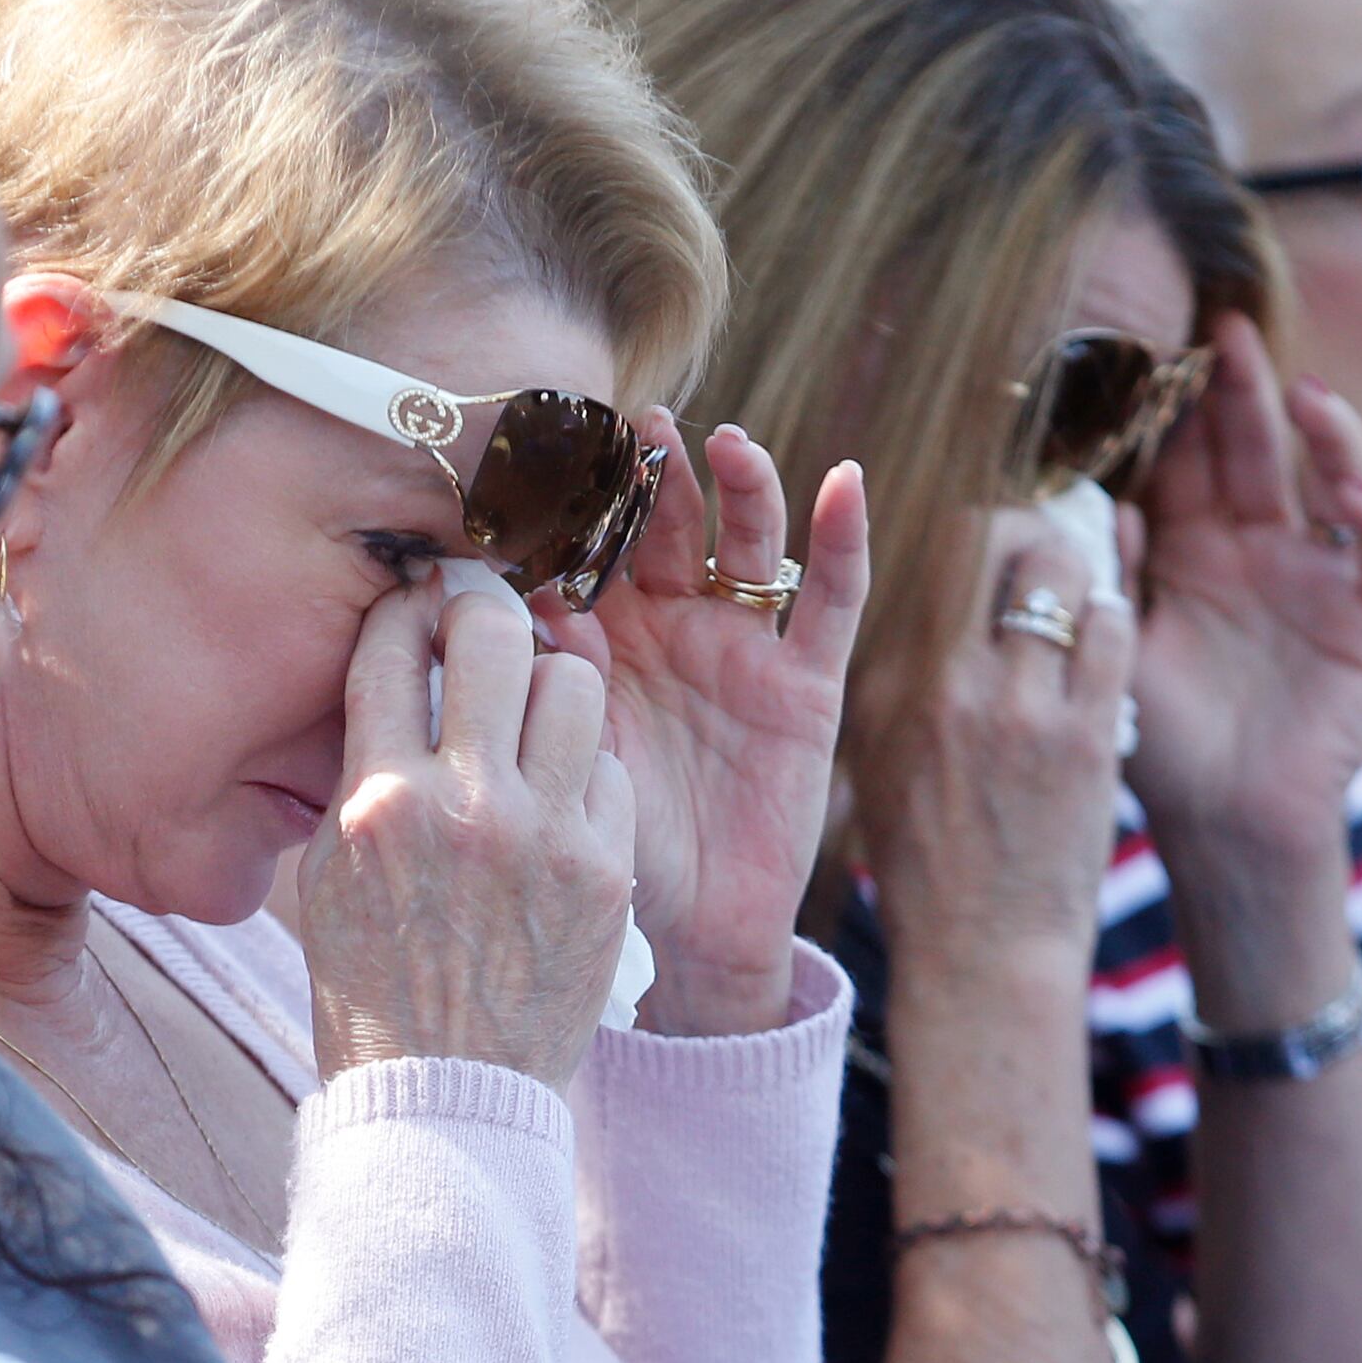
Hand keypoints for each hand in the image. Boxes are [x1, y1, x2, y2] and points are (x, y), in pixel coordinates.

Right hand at [300, 579, 636, 1087]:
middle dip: (485, 608)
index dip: (406, 605)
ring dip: (547, 682)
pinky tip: (559, 795)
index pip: (391, 649)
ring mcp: (546, 837)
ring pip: (573, 684)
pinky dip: (582, 767)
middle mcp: (464, 806)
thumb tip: (394, 679)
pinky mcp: (607, 873)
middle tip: (482, 618)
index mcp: (377, 803)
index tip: (417, 599)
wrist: (446, 1098)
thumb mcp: (329, 875)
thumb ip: (363, 772)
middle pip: (495, 634)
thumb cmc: (371, 989)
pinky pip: (608, 769)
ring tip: (529, 710)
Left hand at [567, 419, 867, 1037]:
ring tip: (721, 444)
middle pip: (667, 526)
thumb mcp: (568, 760)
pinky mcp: (807, 680)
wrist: (687, 934)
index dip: (578, 500)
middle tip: (632, 428)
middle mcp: (671, 626)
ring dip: (740, 487)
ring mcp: (741, 646)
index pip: (590, 545)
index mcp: (599, 637)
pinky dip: (843, 539)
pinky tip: (844, 481)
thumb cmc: (607, 850)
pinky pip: (831, 599)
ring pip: (746, 543)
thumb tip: (517, 605)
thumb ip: (550, 685)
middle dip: (653, 475)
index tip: (552, 451)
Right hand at [852, 509, 1133, 980]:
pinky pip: (1111, 630)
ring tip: (1082, 588)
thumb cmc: (931, 866)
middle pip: (988, 538)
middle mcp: (939, 684)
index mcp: (880, 686)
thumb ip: (900, 682)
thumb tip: (941, 603)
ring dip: (1079, 567)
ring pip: (1058, 570)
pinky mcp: (1082, 736)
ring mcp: (1014, 708)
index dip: (968, 536)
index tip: (988, 550)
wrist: (982, 955)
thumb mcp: (881, 766)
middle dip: (1025, 529)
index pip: (922, 558)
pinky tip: (1107, 635)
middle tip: (1044, 550)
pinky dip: (1114, 617)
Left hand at [1124, 314, 1361, 862]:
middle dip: (1243, 391)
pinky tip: (1352, 494)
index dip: (1180, 410)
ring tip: (1301, 394)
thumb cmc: (1162, 745)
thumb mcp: (1122, 653)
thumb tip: (1086, 502)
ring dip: (1326, 434)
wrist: (1226, 824)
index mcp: (1193, 549)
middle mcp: (1261, 547)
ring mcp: (1323, 575)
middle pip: (1258, 452)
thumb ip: (1108, 579)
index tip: (1152, 351)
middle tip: (1224, 329)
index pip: (1191, 461)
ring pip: (1334, 480)